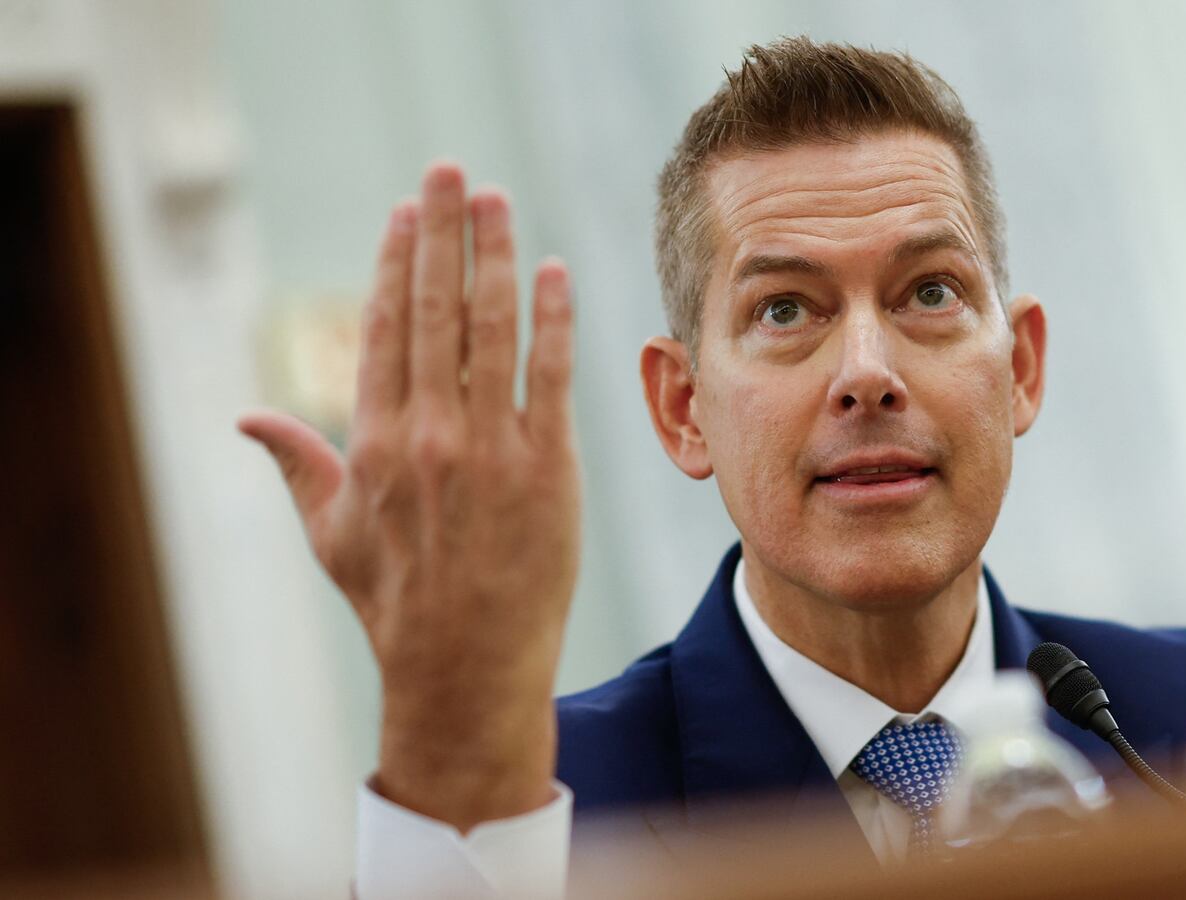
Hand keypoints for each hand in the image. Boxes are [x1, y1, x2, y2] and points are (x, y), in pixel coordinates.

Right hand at [238, 163, 578, 830]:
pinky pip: (552, 376)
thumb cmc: (396, 602)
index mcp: (374, 442)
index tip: (408, 212)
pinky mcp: (548, 467)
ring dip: (496, 256)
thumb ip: (297, 465)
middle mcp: (429, 434)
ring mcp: (491, 447)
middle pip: (436, 309)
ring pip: (492, 329)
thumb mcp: (331, 535)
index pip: (387, 328)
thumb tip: (246, 418)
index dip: (397, 262)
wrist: (466, 666)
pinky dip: (553, 320)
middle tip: (452, 170)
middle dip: (444, 231)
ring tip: (499, 200)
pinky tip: (557, 273)